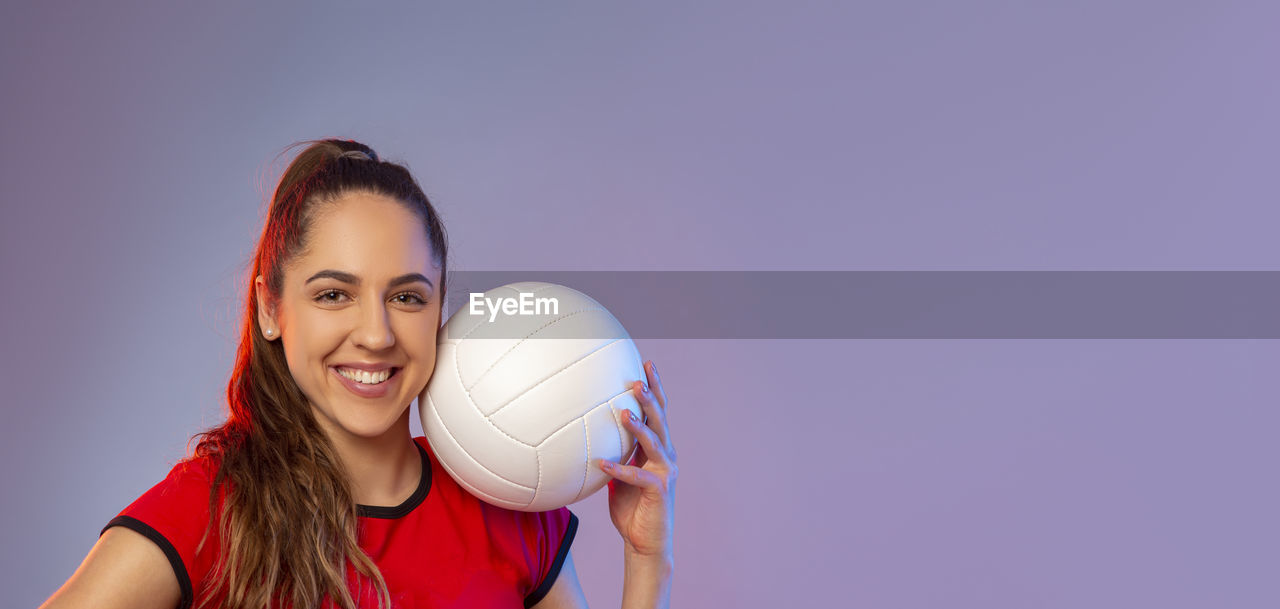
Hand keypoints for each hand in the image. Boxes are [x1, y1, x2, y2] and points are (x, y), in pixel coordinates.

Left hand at [598, 360, 676, 559]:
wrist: (644, 542)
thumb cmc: (631, 509)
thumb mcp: (618, 477)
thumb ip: (613, 455)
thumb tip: (588, 435)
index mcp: (657, 449)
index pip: (658, 412)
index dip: (655, 388)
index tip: (646, 364)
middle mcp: (666, 456)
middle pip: (661, 420)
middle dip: (651, 398)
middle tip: (637, 380)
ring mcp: (666, 473)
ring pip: (655, 442)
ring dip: (639, 426)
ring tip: (623, 412)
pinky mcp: (659, 491)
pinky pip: (638, 476)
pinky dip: (619, 469)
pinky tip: (601, 464)